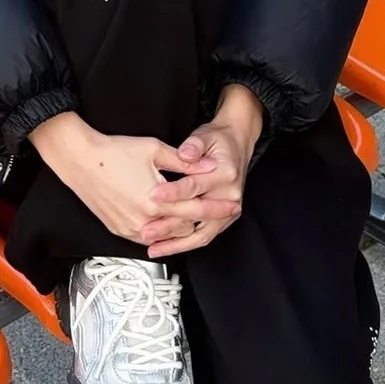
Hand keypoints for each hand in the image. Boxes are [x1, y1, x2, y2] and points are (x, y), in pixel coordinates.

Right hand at [29, 113, 239, 244]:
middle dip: (205, 220)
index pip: (196, 209)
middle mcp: (144, 221)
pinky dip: (162, 232)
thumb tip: (209, 167)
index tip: (233, 206)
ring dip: (183, 228)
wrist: (80, 160)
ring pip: (167, 236)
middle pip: (184, 228)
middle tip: (223, 213)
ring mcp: (130, 229)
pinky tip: (171, 224)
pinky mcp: (119, 230)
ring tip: (200, 219)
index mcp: (156, 201)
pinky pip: (148, 238)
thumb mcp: (154, 149)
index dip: (217, 207)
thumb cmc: (114, 152)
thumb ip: (185, 161)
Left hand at [143, 85, 262, 257]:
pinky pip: (204, 236)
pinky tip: (168, 247)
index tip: (153, 196)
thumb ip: (194, 145)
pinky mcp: (224, 218)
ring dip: (177, 244)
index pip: (195, 186)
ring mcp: (228, 210)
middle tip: (148, 230)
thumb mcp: (205, 135)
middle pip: (197, 216)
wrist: (237, 143)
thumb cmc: (219, 140)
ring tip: (155, 248)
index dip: (173, 192)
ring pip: (202, 234)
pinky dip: (185, 243)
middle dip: (170, 225)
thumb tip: (185, 154)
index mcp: (225, 174)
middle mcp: (229, 195)